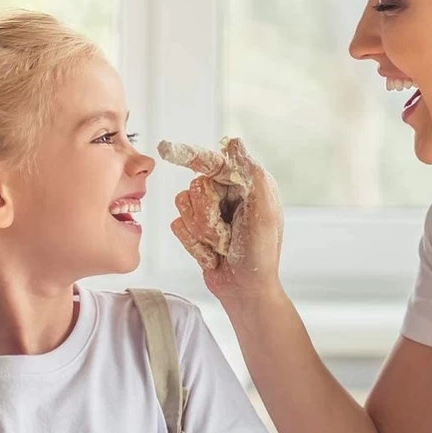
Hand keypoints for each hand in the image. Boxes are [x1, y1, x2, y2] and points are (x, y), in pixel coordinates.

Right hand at [161, 137, 283, 305]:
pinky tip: (213, 256)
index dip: (192, 155)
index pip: (214, 162)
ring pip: (184, 205)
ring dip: (203, 233)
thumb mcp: (263, 213)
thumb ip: (251, 174)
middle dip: (209, 216)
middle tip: (229, 235)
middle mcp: (228, 194)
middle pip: (196, 187)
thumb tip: (233, 142)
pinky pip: (178, 226)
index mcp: (247, 184)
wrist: (245, 291)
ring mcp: (210, 211)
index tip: (168, 150)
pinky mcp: (195, 229)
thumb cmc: (259, 255)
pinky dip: (195, 245)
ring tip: (222, 247)